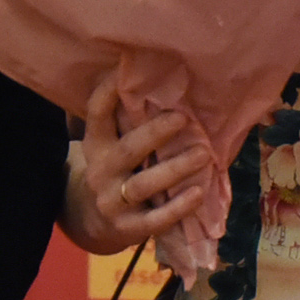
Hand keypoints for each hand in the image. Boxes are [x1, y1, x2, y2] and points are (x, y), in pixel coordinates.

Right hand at [62, 74, 214, 257]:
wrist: (95, 221)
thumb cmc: (117, 170)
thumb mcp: (112, 145)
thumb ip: (128, 122)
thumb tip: (159, 78)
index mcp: (96, 145)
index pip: (97, 115)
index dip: (107, 93)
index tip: (125, 71)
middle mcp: (101, 171)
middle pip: (128, 150)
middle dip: (155, 133)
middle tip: (182, 118)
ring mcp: (113, 202)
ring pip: (144, 185)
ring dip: (176, 169)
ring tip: (204, 154)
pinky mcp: (129, 228)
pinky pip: (155, 219)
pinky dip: (177, 208)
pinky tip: (198, 193)